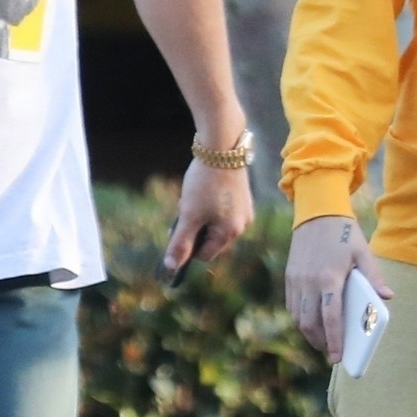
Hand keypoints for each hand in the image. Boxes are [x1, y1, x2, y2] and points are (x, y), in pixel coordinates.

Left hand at [161, 158, 253, 279]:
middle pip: (211, 240)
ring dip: (201, 217)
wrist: (222, 148)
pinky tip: (203, 190)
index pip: (204, 254)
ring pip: (215, 224)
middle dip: (195, 229)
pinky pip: (222, 211)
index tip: (177, 229)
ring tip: (193, 198)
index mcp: (230, 233)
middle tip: (185, 210)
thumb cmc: (205, 184)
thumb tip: (171, 268)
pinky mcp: (242, 196)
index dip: (187, 246)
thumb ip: (180, 243)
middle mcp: (242, 225)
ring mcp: (244, 210)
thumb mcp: (188, 215)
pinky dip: (209, 206)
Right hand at [285, 214, 391, 364]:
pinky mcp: (289, 276)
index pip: (330, 318)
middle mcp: (309, 282)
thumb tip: (388, 297)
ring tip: (322, 340)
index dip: (334, 340)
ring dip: (309, 332)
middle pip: (310, 323)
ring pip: (298, 317)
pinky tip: (312, 321)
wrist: (316, 212)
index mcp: (329, 278)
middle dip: (320, 342)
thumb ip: (374, 277)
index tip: (337, 357)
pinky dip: (301, 318)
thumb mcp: (363, 252)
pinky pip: (292, 305)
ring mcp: (296, 280)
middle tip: (331, 352)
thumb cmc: (344, 233)